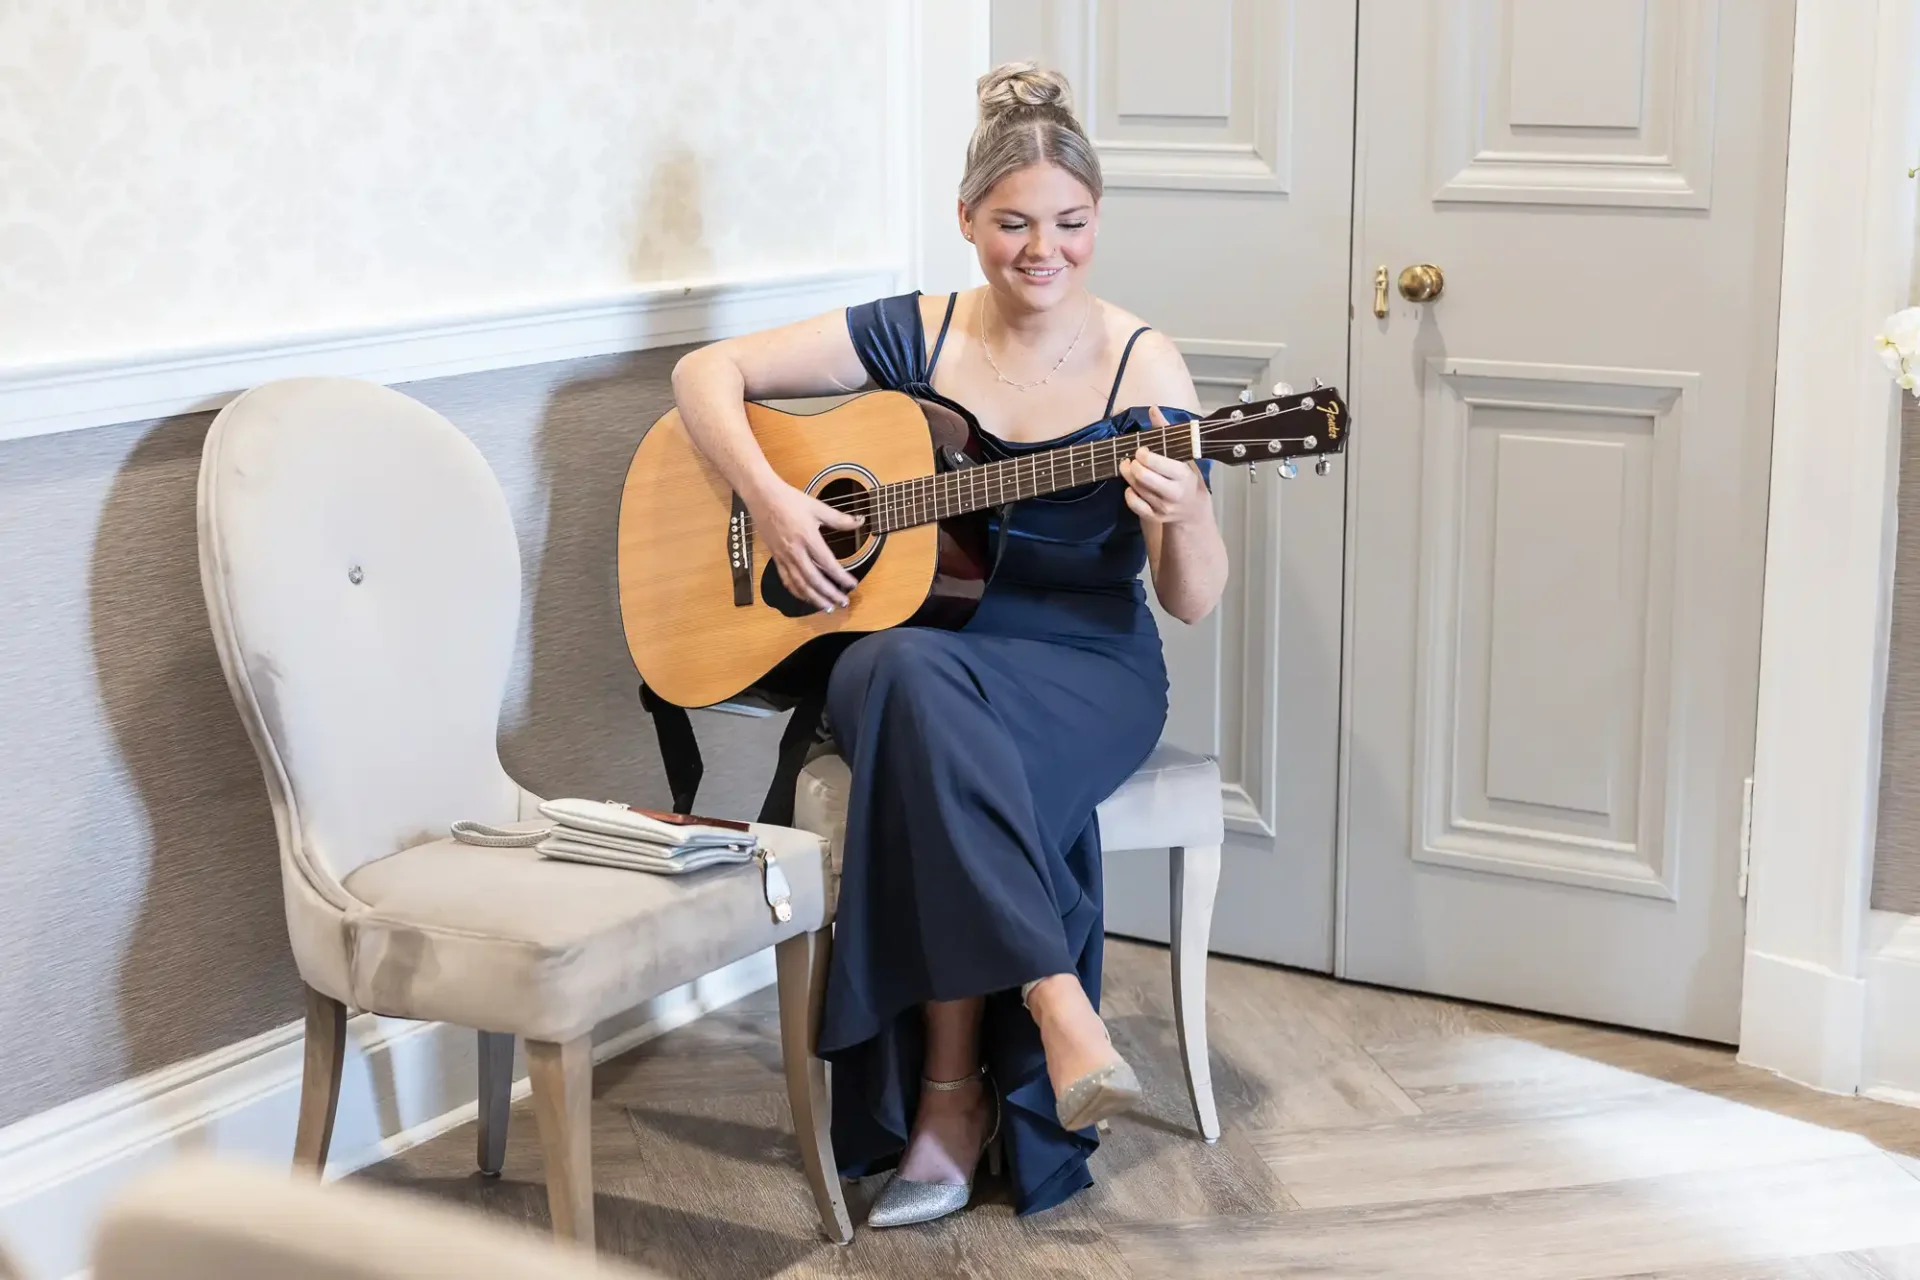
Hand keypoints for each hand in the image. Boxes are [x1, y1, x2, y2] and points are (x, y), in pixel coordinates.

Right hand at [748, 480, 861, 611]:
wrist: (762, 497)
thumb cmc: (790, 500)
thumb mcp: (817, 507)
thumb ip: (839, 519)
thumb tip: (860, 521)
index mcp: (807, 537)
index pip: (827, 564)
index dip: (841, 577)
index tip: (852, 585)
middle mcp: (795, 551)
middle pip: (814, 580)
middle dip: (830, 594)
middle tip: (843, 603)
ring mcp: (784, 556)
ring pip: (799, 584)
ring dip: (814, 598)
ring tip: (827, 607)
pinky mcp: (776, 558)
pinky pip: (787, 580)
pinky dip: (797, 592)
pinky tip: (806, 597)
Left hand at [1119, 407, 1209, 526]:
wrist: (1193, 511)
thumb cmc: (1187, 478)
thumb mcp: (1183, 455)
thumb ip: (1167, 432)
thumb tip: (1152, 409)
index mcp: (1183, 475)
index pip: (1156, 463)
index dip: (1143, 454)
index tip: (1142, 450)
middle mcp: (1173, 493)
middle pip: (1142, 476)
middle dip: (1132, 465)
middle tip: (1131, 459)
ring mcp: (1163, 507)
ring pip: (1135, 488)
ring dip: (1128, 475)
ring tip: (1130, 467)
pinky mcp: (1154, 517)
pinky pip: (1133, 503)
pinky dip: (1129, 493)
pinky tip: (1132, 486)